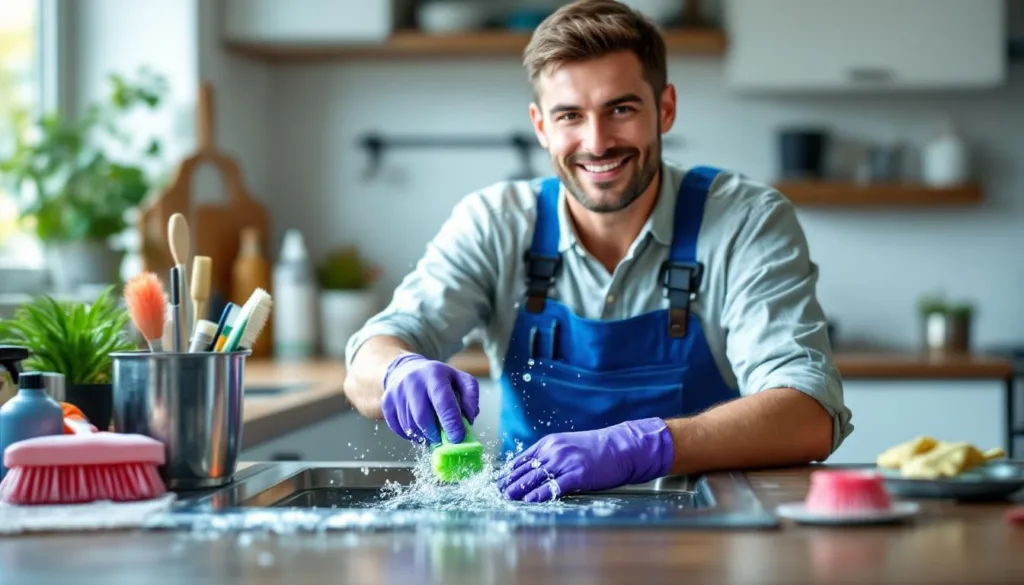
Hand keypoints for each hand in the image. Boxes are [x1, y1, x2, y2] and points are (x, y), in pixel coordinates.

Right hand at [381, 353, 479, 444]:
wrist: (406, 369)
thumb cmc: (437, 378)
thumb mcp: (460, 379)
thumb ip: (471, 396)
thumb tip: (469, 418)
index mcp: (434, 374)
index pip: (443, 402)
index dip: (451, 423)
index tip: (458, 438)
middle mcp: (412, 382)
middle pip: (422, 418)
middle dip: (436, 434)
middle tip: (444, 440)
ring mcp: (396, 392)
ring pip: (410, 426)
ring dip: (424, 436)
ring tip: (433, 432)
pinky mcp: (386, 403)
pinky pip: (399, 429)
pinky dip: (411, 435)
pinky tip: (419, 429)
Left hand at [497, 418, 674, 502]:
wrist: (621, 446)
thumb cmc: (596, 448)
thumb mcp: (568, 445)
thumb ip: (550, 455)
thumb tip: (532, 469)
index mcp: (549, 442)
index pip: (522, 459)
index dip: (508, 472)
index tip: (497, 482)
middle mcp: (554, 450)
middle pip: (525, 469)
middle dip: (509, 482)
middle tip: (496, 493)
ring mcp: (565, 462)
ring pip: (535, 477)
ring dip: (519, 489)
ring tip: (506, 498)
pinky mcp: (578, 474)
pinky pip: (554, 486)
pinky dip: (539, 494)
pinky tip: (529, 500)